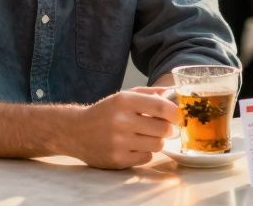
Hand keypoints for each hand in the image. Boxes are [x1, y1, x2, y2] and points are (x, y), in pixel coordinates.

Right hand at [63, 89, 177, 168]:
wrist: (75, 132)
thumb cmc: (105, 112)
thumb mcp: (123, 96)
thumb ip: (149, 94)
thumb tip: (173, 94)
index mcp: (124, 101)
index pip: (161, 107)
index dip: (175, 113)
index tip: (177, 116)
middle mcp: (121, 121)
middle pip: (163, 129)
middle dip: (169, 129)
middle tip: (166, 129)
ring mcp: (119, 142)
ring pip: (157, 145)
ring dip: (157, 141)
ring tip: (148, 136)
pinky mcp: (117, 159)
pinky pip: (146, 157)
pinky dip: (145, 152)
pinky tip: (135, 146)